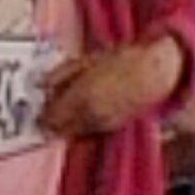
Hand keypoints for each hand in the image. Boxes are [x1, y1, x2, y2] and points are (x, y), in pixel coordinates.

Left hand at [42, 38, 185, 140]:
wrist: (155, 73)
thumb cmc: (122, 60)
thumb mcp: (86, 60)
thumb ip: (61, 74)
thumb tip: (41, 84)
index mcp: (82, 97)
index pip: (51, 117)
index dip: (42, 115)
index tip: (38, 108)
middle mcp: (90, 115)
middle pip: (60, 130)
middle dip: (51, 123)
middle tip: (47, 112)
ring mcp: (103, 124)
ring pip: (74, 133)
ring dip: (65, 125)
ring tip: (66, 110)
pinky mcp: (113, 128)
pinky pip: (88, 132)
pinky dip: (80, 126)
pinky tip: (82, 114)